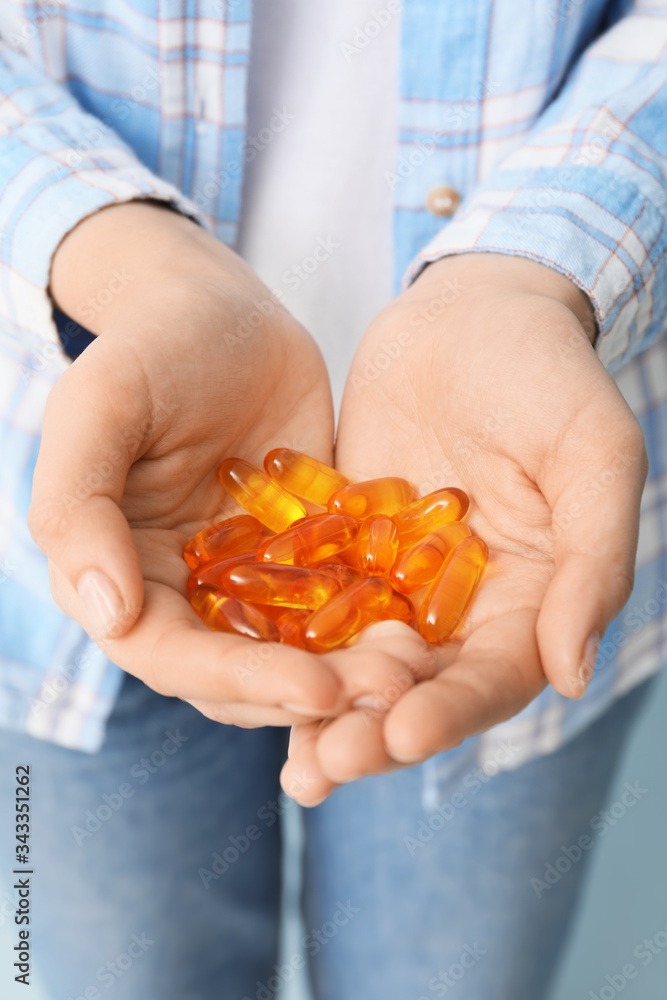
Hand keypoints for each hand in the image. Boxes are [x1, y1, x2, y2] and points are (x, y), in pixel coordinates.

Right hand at [30, 202, 430, 726]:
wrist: (222, 309)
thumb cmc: (149, 347)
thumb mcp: (100, 408)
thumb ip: (79, 505)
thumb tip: (105, 611)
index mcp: (122, 575)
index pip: (171, 655)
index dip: (239, 681)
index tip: (316, 690)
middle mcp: (186, 594)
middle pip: (244, 672)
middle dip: (316, 691)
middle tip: (394, 691)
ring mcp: (251, 580)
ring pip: (300, 649)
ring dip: (357, 668)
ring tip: (420, 668)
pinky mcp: (307, 555)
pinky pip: (343, 598)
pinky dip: (379, 618)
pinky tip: (431, 622)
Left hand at [281, 252, 646, 803]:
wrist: (469, 312)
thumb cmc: (547, 375)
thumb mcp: (592, 456)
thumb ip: (593, 560)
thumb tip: (572, 674)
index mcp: (530, 597)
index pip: (494, 676)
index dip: (453, 711)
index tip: (405, 737)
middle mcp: (462, 604)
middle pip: (419, 689)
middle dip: (374, 730)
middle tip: (325, 768)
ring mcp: (398, 579)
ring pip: (359, 662)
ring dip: (324, 710)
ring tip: (290, 761)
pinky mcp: (344, 546)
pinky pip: (312, 601)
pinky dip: (285, 640)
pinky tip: (244, 670)